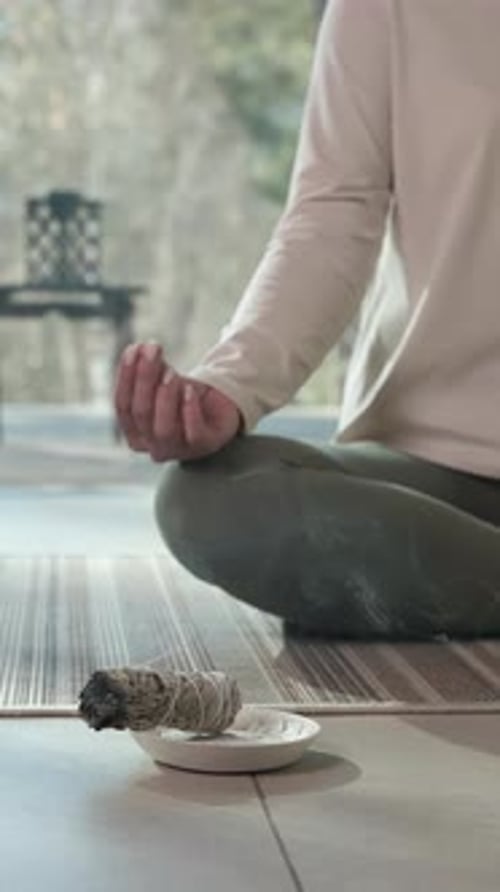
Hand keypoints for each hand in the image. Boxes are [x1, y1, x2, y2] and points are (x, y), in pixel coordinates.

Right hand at [114, 341, 241, 461]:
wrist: (217, 406)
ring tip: (171, 373)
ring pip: (164, 429)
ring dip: (165, 397)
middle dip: (145, 379)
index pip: (123, 407)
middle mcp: (153, 446)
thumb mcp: (162, 379)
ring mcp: (178, 450)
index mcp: (135, 433)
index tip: (134, 349)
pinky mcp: (204, 445)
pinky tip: (190, 390)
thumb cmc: (183, 396)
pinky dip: (190, 411)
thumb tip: (138, 348)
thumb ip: (149, 367)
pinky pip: (194, 434)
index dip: (126, 377)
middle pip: (141, 414)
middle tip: (153, 352)